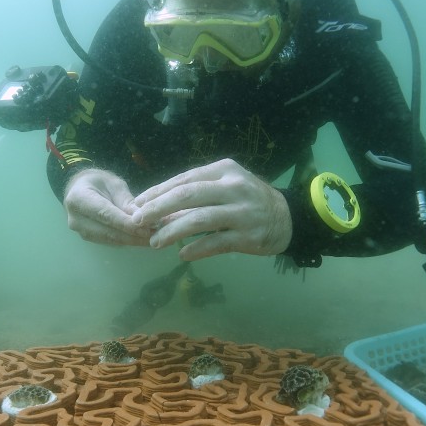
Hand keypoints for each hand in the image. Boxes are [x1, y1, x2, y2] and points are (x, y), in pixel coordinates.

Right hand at [63, 169, 153, 245]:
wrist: (80, 189)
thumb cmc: (98, 182)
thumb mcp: (113, 184)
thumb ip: (126, 200)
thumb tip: (141, 217)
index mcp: (79, 199)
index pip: (105, 215)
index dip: (126, 224)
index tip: (146, 229)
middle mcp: (76, 219)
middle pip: (107, 232)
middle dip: (132, 236)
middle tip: (155, 236)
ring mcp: (80, 231)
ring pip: (110, 240)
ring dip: (132, 241)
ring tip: (152, 238)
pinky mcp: (88, 239)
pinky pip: (110, 242)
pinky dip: (126, 241)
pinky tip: (141, 239)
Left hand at [130, 158, 292, 260]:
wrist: (287, 218)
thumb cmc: (248, 199)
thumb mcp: (226, 185)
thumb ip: (197, 192)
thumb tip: (156, 206)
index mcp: (224, 170)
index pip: (184, 179)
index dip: (157, 192)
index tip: (137, 204)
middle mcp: (233, 188)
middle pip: (187, 195)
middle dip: (158, 208)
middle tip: (137, 220)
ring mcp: (242, 212)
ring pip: (198, 220)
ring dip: (172, 231)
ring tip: (154, 242)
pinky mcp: (248, 236)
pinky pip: (215, 243)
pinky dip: (196, 249)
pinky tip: (182, 254)